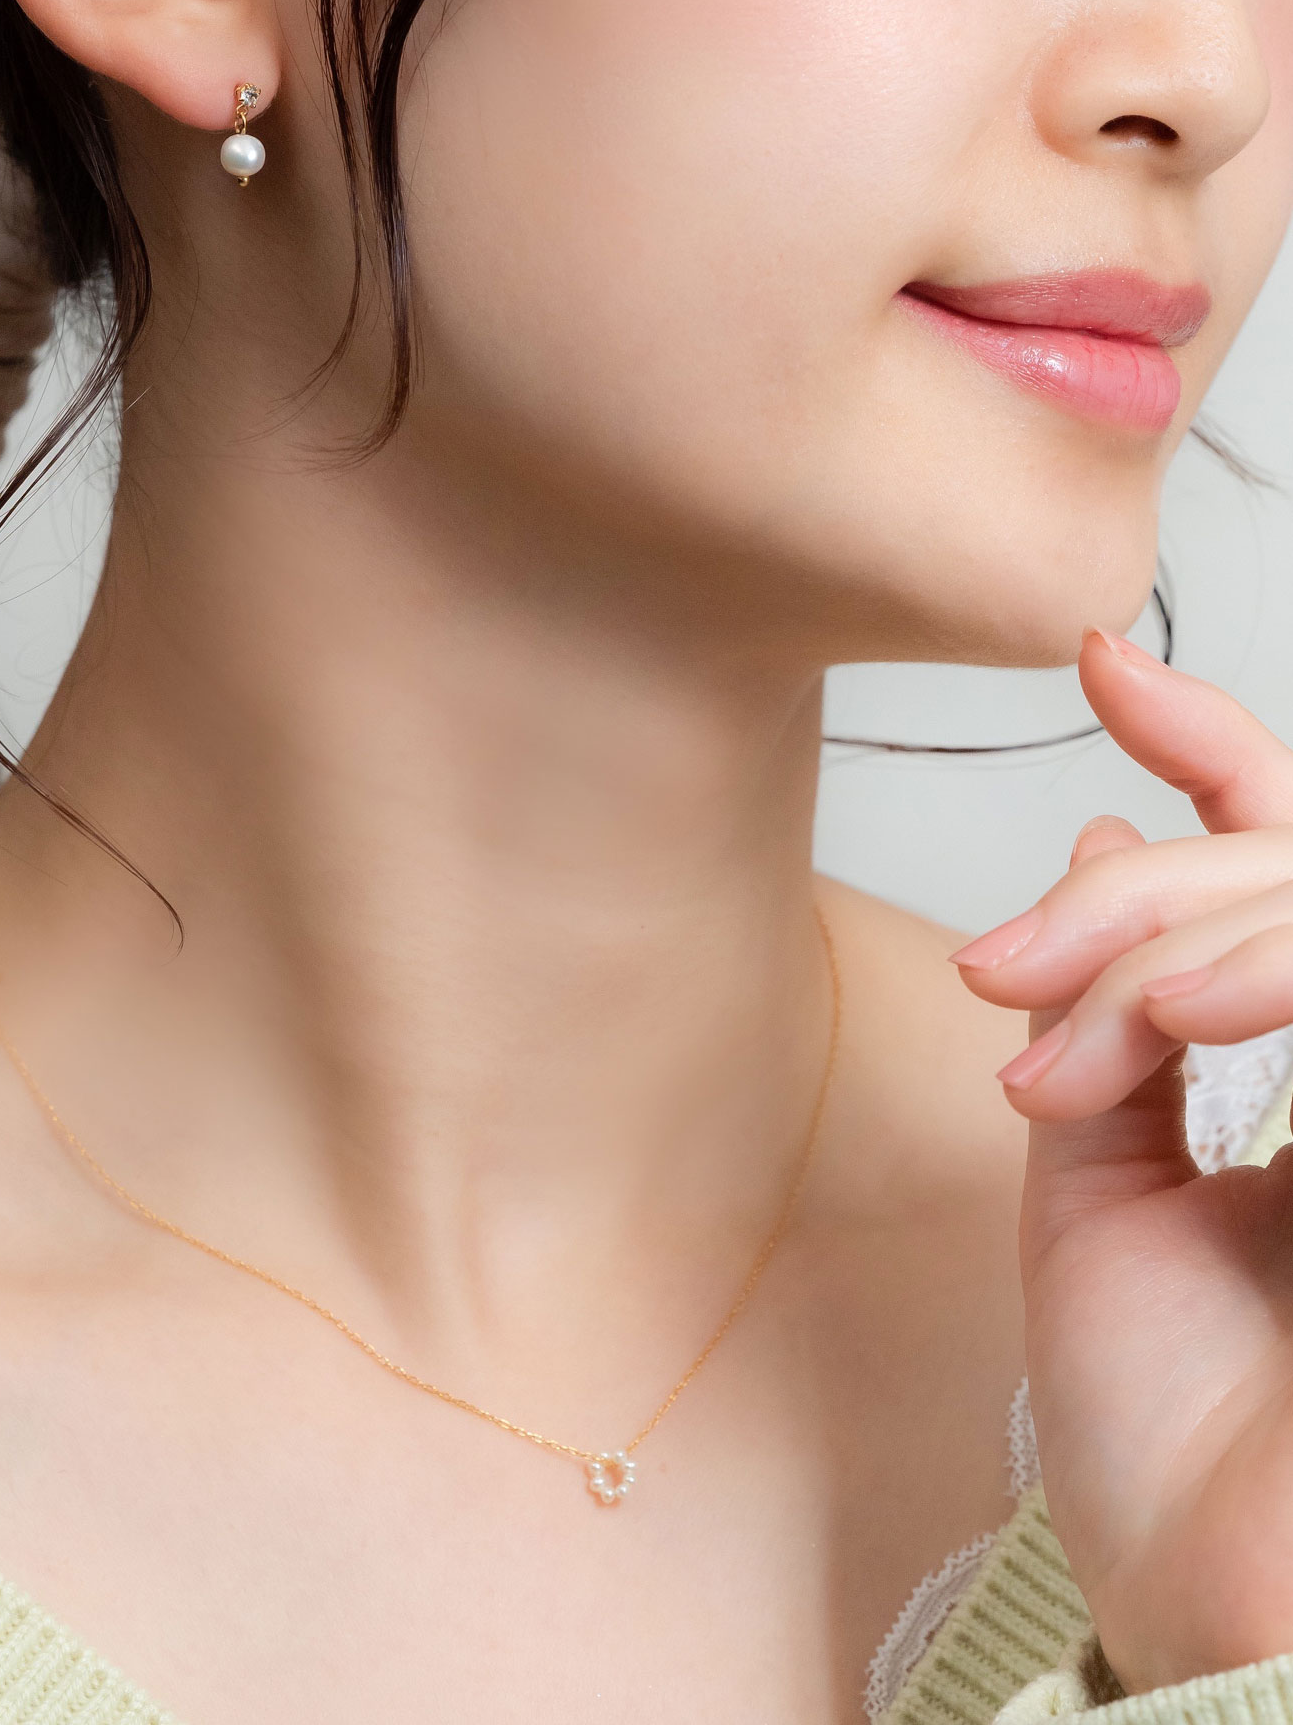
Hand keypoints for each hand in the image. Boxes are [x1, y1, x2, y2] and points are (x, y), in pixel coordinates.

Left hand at [953, 629, 1292, 1695]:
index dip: (1213, 745)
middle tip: (1006, 974)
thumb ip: (1109, 1022)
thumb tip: (1094, 834)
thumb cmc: (1160, 1430)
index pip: (1288, 865)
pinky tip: (1181, 1017)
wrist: (1208, 1607)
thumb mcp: (1096, 1195)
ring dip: (1189, 932)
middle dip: (1134, 895)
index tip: (1102, 663)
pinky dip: (1277, 965)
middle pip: (1289, 874)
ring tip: (1081, 1027)